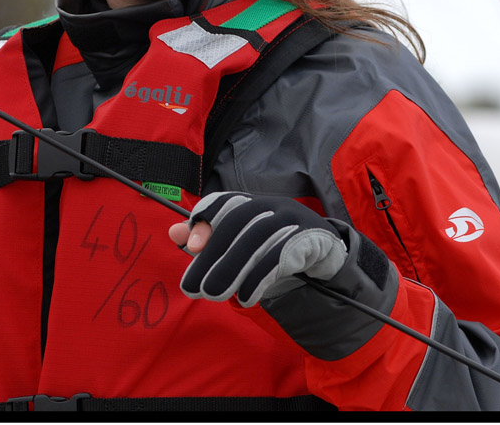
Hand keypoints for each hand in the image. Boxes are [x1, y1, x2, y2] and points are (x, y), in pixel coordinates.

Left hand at [170, 192, 347, 306]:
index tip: (190, 246)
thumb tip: (174, 233)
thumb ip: (208, 240)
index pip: (225, 202)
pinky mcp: (310, 239)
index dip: (206, 219)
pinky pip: (281, 256)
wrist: (325, 256)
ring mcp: (293, 219)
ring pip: (258, 240)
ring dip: (232, 269)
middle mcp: (272, 205)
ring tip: (213, 294)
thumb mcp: (239, 247)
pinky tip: (245, 296)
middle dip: (213, 255)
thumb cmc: (274, 251)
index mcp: (253, 203)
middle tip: (192, 287)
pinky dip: (259, 278)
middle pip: (239, 223)